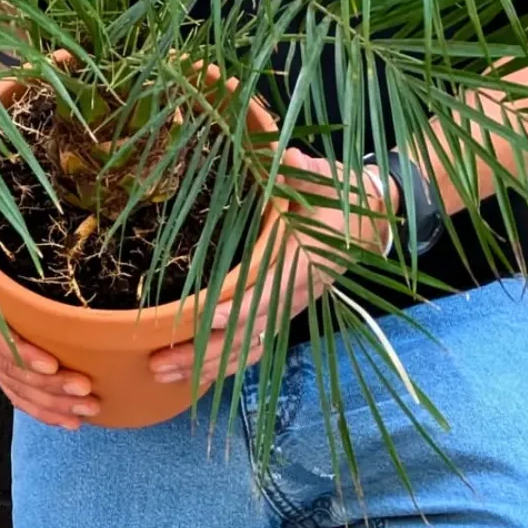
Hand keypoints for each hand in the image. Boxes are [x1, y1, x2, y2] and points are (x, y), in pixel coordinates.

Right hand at [0, 197, 100, 429]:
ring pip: (13, 384)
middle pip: (6, 367)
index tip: (51, 364)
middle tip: (86, 390)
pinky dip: (40, 407)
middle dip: (47, 384)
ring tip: (87, 409)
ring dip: (50, 401)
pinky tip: (68, 418)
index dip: (19, 351)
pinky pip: (13, 389)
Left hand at [150, 146, 394, 389]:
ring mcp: (287, 307)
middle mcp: (294, 294)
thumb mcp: (325, 177)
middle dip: (202, 352)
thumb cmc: (343, 194)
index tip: (201, 318)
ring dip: (204, 365)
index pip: (265, 294)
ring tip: (160, 372)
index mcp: (303, 264)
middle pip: (246, 335)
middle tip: (156, 362)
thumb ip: (302, 170)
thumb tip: (283, 155)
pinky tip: (191, 372)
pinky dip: (222, 362)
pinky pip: (251, 345)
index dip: (235, 309)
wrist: (371, 217)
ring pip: (245, 348)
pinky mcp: (281, 310)